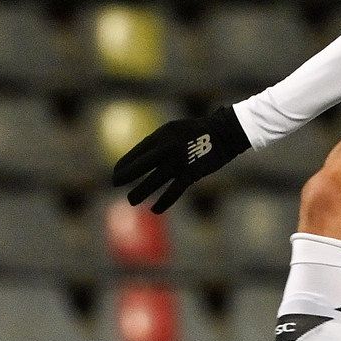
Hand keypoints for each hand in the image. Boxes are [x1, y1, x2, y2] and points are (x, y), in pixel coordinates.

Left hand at [112, 106, 251, 212]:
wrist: (225, 132)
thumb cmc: (198, 132)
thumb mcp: (175, 130)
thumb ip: (159, 143)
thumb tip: (142, 158)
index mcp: (162, 135)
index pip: (138, 151)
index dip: (125, 163)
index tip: (116, 172)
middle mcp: (168, 147)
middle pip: (142, 165)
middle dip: (126, 175)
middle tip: (114, 183)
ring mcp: (179, 160)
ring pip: (155, 180)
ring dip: (141, 192)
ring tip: (131, 200)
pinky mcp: (192, 173)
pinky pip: (174, 190)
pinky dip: (164, 202)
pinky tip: (154, 210)